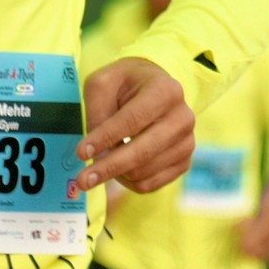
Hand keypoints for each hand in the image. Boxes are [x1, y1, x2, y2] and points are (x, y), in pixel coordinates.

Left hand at [74, 58, 193, 192]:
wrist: (154, 89)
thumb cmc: (124, 85)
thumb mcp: (103, 84)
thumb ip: (98, 112)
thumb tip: (96, 152)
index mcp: (166, 91)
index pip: (132, 120)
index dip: (105, 138)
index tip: (81, 153)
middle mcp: (183, 118)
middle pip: (142, 152)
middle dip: (108, 168)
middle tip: (82, 181)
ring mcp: (187, 143)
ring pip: (143, 173)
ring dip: (115, 172)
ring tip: (101, 160)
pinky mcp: (184, 163)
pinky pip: (149, 185)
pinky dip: (127, 181)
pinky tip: (117, 168)